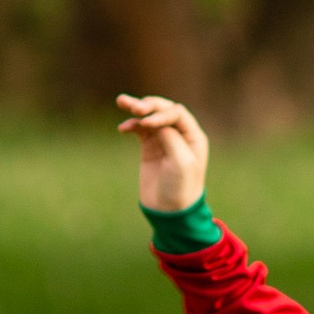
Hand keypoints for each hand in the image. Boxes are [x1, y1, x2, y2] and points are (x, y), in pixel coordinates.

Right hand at [115, 92, 210, 213]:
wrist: (168, 211)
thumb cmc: (180, 188)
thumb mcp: (181, 163)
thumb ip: (170, 138)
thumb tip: (154, 121)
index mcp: (193, 137)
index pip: (176, 113)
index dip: (161, 113)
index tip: (147, 124)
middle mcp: (180, 135)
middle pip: (163, 110)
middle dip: (148, 106)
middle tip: (134, 107)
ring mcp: (164, 140)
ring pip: (149, 117)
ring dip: (136, 108)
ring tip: (121, 101)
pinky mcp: (150, 148)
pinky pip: (140, 129)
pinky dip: (131, 125)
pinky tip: (122, 129)